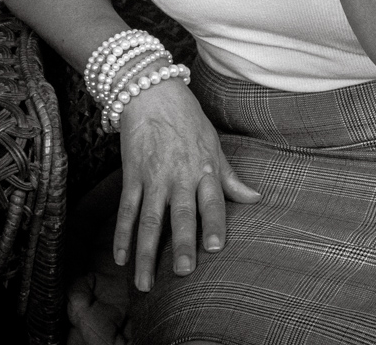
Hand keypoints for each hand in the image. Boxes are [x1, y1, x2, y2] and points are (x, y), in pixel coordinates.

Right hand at [114, 78, 260, 291]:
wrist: (153, 92)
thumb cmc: (188, 119)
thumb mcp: (214, 144)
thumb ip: (230, 177)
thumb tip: (256, 198)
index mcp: (204, 168)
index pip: (212, 201)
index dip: (214, 223)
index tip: (216, 248)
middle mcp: (179, 175)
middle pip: (181, 214)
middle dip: (181, 243)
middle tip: (182, 272)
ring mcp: (153, 176)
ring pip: (149, 219)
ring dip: (146, 252)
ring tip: (145, 283)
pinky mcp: (132, 174)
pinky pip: (126, 209)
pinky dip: (122, 234)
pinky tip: (120, 258)